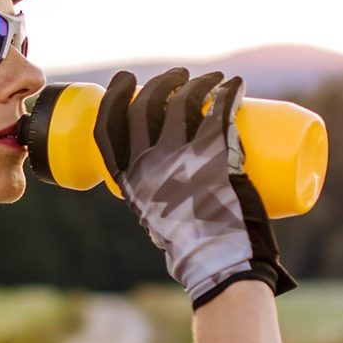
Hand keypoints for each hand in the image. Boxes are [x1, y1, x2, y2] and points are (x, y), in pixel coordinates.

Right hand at [93, 68, 296, 308]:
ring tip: (212, 80)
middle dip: (161, 82)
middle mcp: (150, 165)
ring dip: (198, 82)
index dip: (113, 97)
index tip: (126, 80)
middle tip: (180, 77)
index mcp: (128, 181)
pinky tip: (235, 84)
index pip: (107, 127)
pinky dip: (229, 91)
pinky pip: (220, 109)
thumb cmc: (191, 248)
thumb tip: (165, 180)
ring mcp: (183, 157)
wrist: (221, 265)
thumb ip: (155, 196)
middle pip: (147, 105)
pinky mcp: (218, 155)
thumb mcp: (156, 218)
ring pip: (184, 101)